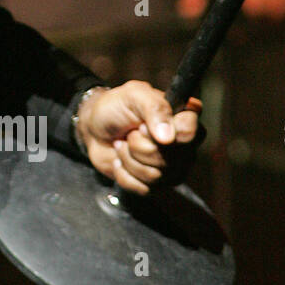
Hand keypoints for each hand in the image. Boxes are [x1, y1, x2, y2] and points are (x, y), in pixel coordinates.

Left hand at [76, 81, 203, 194]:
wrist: (94, 130)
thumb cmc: (115, 108)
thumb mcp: (133, 95)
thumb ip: (154, 107)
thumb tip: (168, 137)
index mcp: (185, 117)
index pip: (190, 132)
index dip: (163, 131)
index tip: (142, 125)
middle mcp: (185, 144)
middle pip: (170, 158)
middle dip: (139, 146)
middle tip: (130, 133)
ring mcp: (173, 166)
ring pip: (156, 176)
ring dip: (129, 159)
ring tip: (123, 144)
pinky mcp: (156, 183)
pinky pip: (144, 188)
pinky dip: (124, 174)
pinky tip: (120, 160)